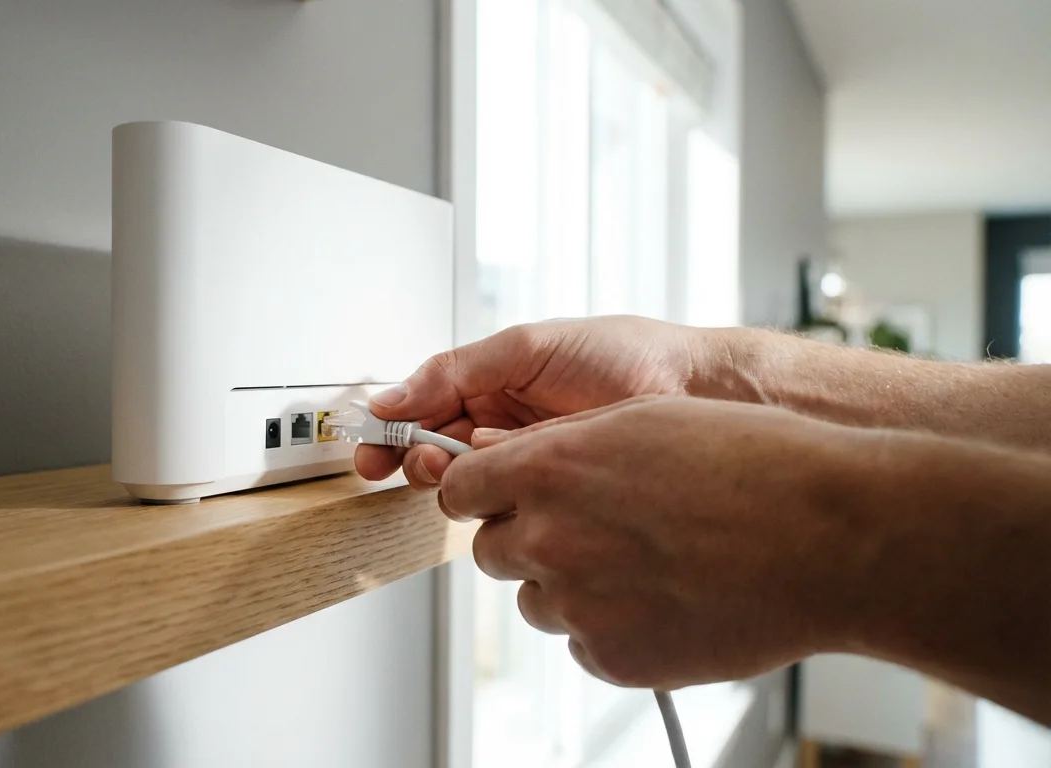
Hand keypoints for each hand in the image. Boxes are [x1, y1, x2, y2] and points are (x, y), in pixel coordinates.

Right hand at [356, 316, 717, 486]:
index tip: (369, 450)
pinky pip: (507, 507)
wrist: (693, 388)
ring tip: (480, 456)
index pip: (421, 416)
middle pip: (433, 458)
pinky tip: (516, 470)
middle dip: (419, 461)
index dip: (390, 435)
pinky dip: (502, 491)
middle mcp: (502, 432)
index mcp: (489, 389)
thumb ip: (454, 370)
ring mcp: (526, 468)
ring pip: (465, 489)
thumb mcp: (525, 347)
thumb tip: (393, 396)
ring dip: (459, 477)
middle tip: (422, 461)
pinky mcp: (553, 500)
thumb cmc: (623, 355)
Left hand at [447, 396, 871, 688]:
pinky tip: (666, 598)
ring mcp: (580, 607)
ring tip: (647, 562)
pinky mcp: (615, 659)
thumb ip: (560, 445)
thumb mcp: (642, 419)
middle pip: (492, 551)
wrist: (831, 537)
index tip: (498, 495)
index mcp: (549, 471)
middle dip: (526, 539)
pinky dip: (611, 627)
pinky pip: (583, 644)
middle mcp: (551, 540)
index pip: (460, 488)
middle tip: (592, 529)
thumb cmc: (754, 465)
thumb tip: (511, 462)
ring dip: (570, 585)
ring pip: (538, 601)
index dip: (481, 490)